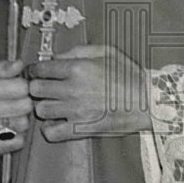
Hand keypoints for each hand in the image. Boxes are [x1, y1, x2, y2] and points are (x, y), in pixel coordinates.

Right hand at [0, 59, 31, 156]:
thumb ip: (1, 68)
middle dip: (24, 101)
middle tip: (16, 101)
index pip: (20, 87)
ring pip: (23, 124)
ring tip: (11, 114)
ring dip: (21, 119)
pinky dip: (17, 135)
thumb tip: (19, 64)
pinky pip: (17, 142)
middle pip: (24, 106)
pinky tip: (8, 128)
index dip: (23, 85)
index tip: (17, 87)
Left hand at [28, 44, 151, 141]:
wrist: (148, 102)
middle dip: (37, 87)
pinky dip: (50, 129)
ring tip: (53, 105)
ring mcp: (76, 111)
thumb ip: (78, 50)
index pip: (41, 68)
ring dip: (44, 107)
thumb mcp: (107, 52)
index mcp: (78, 68)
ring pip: (41, 110)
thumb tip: (56, 56)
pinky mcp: (81, 129)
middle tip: (44, 89)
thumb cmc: (129, 76)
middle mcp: (73, 89)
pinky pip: (51, 132)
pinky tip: (58, 122)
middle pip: (35, 89)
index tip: (38, 73)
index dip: (36, 70)